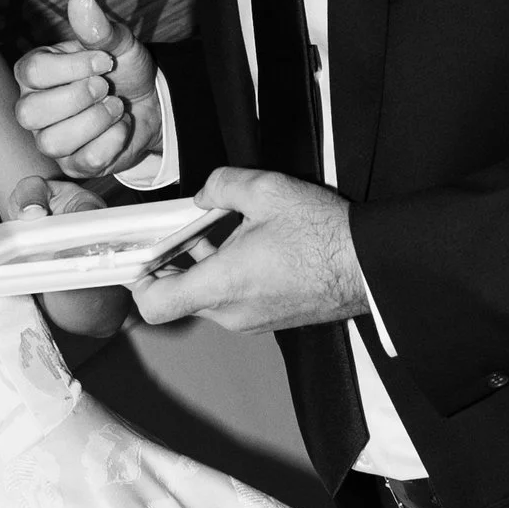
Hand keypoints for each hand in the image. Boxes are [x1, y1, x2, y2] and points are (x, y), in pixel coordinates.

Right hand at [14, 0, 160, 176]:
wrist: (150, 102)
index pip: (32, 72)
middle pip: (29, 112)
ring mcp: (50, 138)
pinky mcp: (72, 164)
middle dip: (77, 98)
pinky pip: (82, 162)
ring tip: (116, 106)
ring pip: (52, 142)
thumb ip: (97, 27)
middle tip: (106, 86)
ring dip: (94, 122)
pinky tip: (121, 126)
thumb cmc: (122, 70)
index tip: (104, 61)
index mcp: (36, 72)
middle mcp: (34, 106)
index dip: (71, 68)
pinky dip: (109, 143)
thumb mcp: (117, 43)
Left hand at [131, 165, 367, 333]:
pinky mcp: (269, 321)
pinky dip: (226, 277)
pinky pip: (232, 302)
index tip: (140, 256)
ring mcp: (252, 322)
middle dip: (172, 264)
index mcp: (224, 284)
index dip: (138, 281)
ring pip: (206, 299)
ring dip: (201, 269)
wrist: (370, 265)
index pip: (155, 305)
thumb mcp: (267, 190)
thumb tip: (203, 194)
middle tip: (176, 232)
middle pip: (178, 298)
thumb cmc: (324, 234)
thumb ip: (221, 186)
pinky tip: (244, 246)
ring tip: (213, 232)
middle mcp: (232, 313)